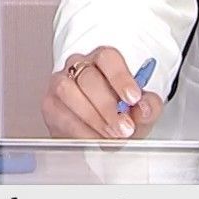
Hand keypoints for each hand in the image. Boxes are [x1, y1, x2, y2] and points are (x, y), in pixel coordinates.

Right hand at [42, 47, 163, 139]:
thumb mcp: (141, 112)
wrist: (102, 131)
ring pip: (68, 92)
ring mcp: (60, 83)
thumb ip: (148, 107)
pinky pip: (60, 115)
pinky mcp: (50, 104)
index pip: (107, 58)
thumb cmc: (122, 114)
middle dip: (107, 106)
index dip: (120, 78)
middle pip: (88, 77)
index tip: (133, 99)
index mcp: (102, 60)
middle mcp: (78, 66)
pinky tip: (94, 140)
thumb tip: (145, 107)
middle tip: (124, 127)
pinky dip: (79, 131)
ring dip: (92, 118)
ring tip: (110, 136)